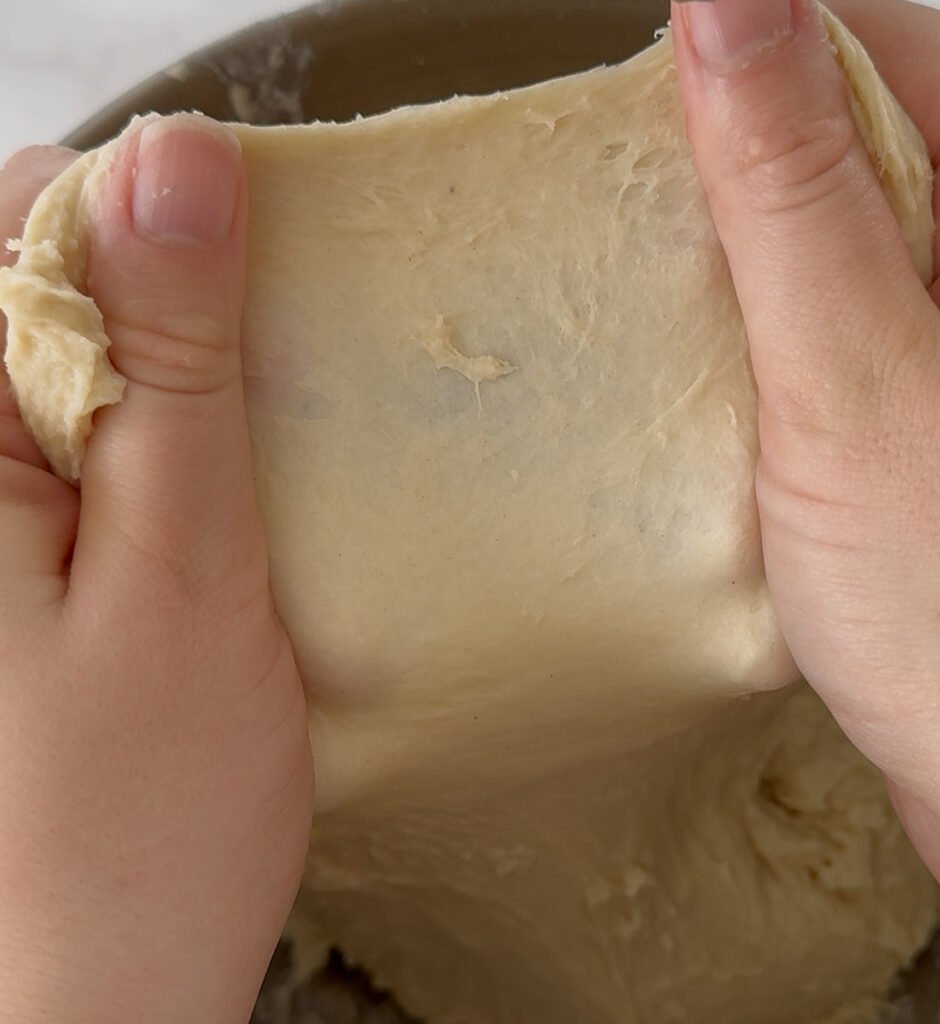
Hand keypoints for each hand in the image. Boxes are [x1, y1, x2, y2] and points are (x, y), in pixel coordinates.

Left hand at [0, 118, 312, 1022]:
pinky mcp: (6, 559)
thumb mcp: (186, 571)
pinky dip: (160, 445)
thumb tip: (181, 166)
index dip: (156, 227)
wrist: (85, 1004)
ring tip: (238, 478)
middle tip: (253, 420)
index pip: (25, 217)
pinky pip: (80, 440)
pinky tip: (208, 510)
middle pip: (43, 282)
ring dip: (175, 386)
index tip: (257, 300)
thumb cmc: (129, 826)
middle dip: (169, 314)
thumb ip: (176, 368)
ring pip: (74, 360)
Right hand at [672, 0, 939, 1003]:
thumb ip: (791, 193)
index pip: (876, 42)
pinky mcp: (912, 394)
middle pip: (846, 125)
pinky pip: (817, 311)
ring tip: (641, 279)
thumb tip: (729, 10)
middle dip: (723, 152)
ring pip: (823, 223)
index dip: (750, 44)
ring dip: (727, 243)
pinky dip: (744, 318)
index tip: (635, 86)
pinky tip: (691, 353)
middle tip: (618, 200)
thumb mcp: (854, 382)